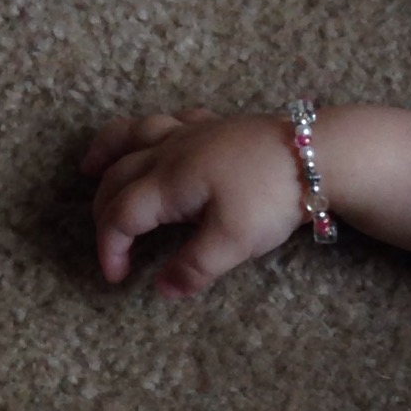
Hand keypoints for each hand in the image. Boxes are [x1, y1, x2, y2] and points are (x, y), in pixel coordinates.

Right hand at [82, 108, 305, 294]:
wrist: (320, 154)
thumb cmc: (273, 198)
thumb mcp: (234, 242)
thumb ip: (194, 268)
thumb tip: (163, 290)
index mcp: (167, 181)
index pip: (121, 216)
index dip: (110, 248)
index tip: (115, 277)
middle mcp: (170, 151)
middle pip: (118, 177)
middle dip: (103, 211)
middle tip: (108, 243)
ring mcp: (193, 132)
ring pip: (134, 135)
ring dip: (107, 152)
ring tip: (91, 167)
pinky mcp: (218, 124)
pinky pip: (170, 120)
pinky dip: (149, 131)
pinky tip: (156, 138)